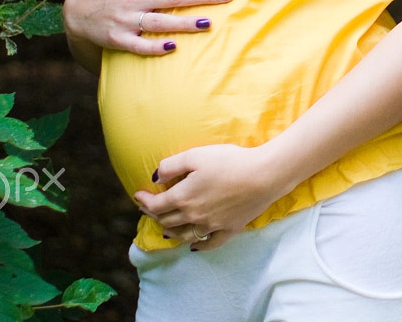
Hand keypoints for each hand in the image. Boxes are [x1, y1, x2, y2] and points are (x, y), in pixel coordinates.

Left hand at [133, 143, 285, 250]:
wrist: (264, 174)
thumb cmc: (230, 161)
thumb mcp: (195, 155)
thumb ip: (170, 166)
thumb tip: (155, 178)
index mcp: (182, 198)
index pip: (155, 205)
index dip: (144, 201)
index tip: (138, 195)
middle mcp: (193, 216)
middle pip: (167, 221)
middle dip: (154, 215)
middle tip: (150, 208)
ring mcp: (211, 225)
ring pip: (184, 235)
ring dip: (171, 232)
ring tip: (166, 228)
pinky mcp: (229, 229)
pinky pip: (209, 243)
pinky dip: (198, 246)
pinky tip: (194, 245)